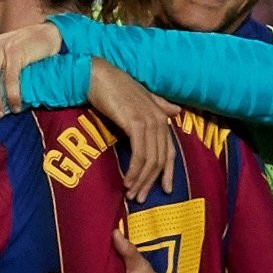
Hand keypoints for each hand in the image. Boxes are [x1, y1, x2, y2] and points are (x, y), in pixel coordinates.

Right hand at [87, 60, 179, 202]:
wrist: (97, 75)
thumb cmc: (114, 87)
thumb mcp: (140, 98)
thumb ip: (159, 105)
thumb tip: (176, 111)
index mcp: (161, 115)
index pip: (169, 151)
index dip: (168, 173)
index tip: (165, 191)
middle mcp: (159, 119)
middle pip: (160, 160)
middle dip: (150, 182)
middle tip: (139, 197)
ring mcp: (149, 121)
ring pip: (150, 160)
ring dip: (141, 180)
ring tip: (131, 193)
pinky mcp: (136, 123)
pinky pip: (139, 155)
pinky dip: (134, 171)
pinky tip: (127, 180)